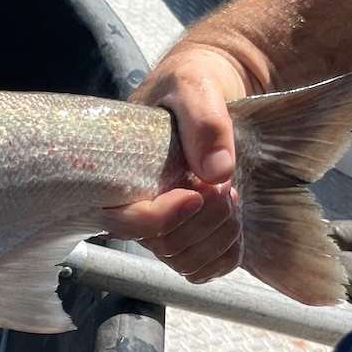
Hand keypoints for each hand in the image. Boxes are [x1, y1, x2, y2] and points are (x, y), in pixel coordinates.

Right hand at [101, 44, 250, 283]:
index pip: (124, 221)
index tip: (197, 192)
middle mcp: (135, 206)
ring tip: (230, 197)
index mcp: (119, 176)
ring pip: (184, 261)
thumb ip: (204, 123)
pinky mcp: (188, 234)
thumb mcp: (194, 86)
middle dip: (204, 221)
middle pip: (162, 245)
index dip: (160, 218)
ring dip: (218, 236)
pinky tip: (233, 223)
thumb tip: (217, 173)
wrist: (207, 87)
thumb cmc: (188, 83)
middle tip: (225, 187)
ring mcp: (162, 225)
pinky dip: (225, 254)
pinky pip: (201, 269)